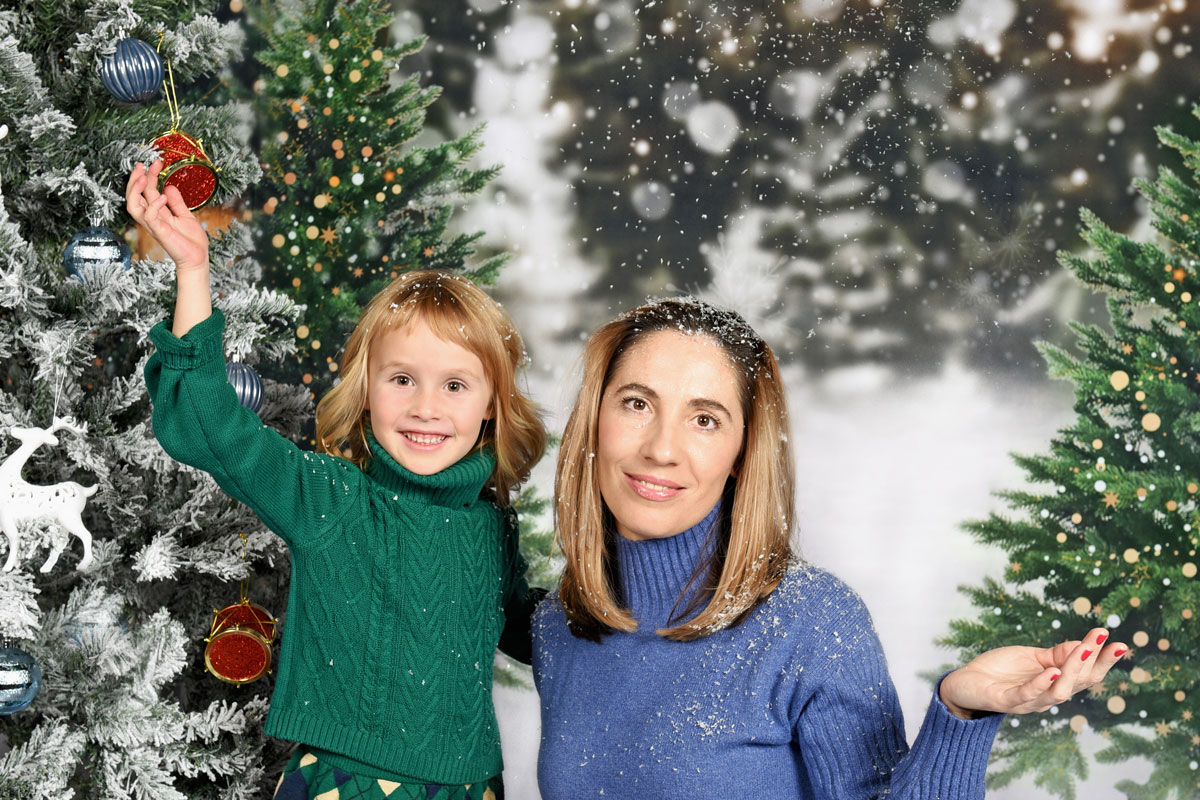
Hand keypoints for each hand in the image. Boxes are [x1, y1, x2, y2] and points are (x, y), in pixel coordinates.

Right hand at [125, 161, 208, 271]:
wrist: (198, 259)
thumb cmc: (191, 241)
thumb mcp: (185, 216)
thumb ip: (176, 203)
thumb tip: (168, 187)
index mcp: (157, 213)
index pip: (145, 192)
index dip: (148, 176)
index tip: (155, 162)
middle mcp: (152, 218)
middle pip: (133, 196)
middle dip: (135, 179)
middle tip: (142, 164)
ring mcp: (154, 225)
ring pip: (133, 206)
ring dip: (135, 190)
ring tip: (144, 176)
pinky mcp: (160, 232)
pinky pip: (149, 217)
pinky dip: (154, 204)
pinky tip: (163, 196)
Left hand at [939, 628, 1126, 718]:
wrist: (964, 683)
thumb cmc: (1000, 671)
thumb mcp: (1032, 657)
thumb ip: (1057, 654)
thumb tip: (1084, 644)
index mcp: (1055, 684)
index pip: (1086, 674)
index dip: (1104, 661)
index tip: (1121, 643)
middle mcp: (1046, 696)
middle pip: (1079, 683)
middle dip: (1095, 661)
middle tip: (1108, 640)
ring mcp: (1027, 701)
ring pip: (1058, 692)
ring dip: (1072, 670)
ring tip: (1083, 649)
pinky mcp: (1005, 701)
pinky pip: (1026, 695)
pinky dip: (1040, 684)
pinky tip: (1051, 671)